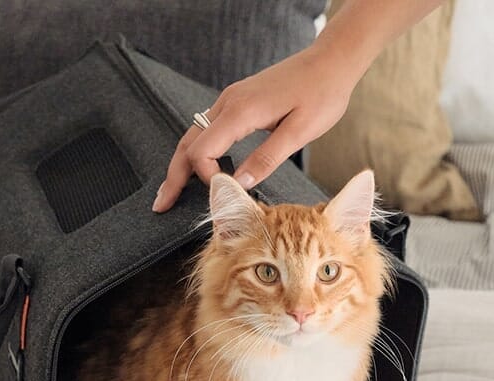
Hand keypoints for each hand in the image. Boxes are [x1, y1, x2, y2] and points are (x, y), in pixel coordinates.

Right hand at [152, 45, 357, 212]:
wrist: (331, 61)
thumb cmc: (321, 94)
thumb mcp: (299, 132)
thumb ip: (267, 159)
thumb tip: (238, 185)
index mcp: (241, 111)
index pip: (202, 151)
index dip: (206, 178)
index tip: (223, 195)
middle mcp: (228, 103)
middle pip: (188, 143)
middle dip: (174, 176)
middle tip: (161, 205)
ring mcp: (231, 100)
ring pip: (194, 135)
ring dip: (181, 164)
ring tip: (172, 191)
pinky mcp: (238, 101)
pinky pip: (207, 128)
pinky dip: (196, 150)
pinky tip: (199, 167)